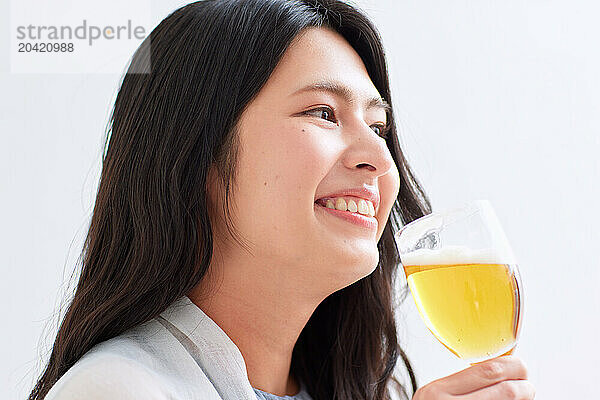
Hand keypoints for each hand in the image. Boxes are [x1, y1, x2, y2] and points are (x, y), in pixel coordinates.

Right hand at [413, 356, 534, 398]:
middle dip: (524, 387)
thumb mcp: (435, 397)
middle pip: (505, 391)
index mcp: (437, 392)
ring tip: (522, 397)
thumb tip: (498, 371)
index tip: (520, 367)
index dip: (512, 367)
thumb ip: (459, 385)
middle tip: (528, 386)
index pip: (487, 371)